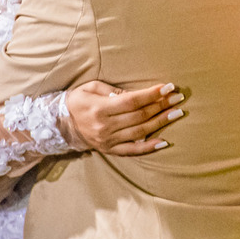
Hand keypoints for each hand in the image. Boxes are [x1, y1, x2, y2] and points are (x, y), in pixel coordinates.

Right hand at [66, 80, 184, 154]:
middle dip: (161, 105)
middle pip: (139, 116)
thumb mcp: (91, 88)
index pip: (132, 101)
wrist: (61, 124)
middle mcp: (105, 126)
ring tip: (177, 113)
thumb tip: (136, 95)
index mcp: (100, 108)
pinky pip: (132, 150)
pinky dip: (149, 147)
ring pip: (140, 131)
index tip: (168, 87)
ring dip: (161, 122)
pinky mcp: (110, 150)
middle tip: (178, 97)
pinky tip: (164, 141)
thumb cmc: (78, 101)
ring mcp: (108, 140)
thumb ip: (112, 90)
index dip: (151, 94)